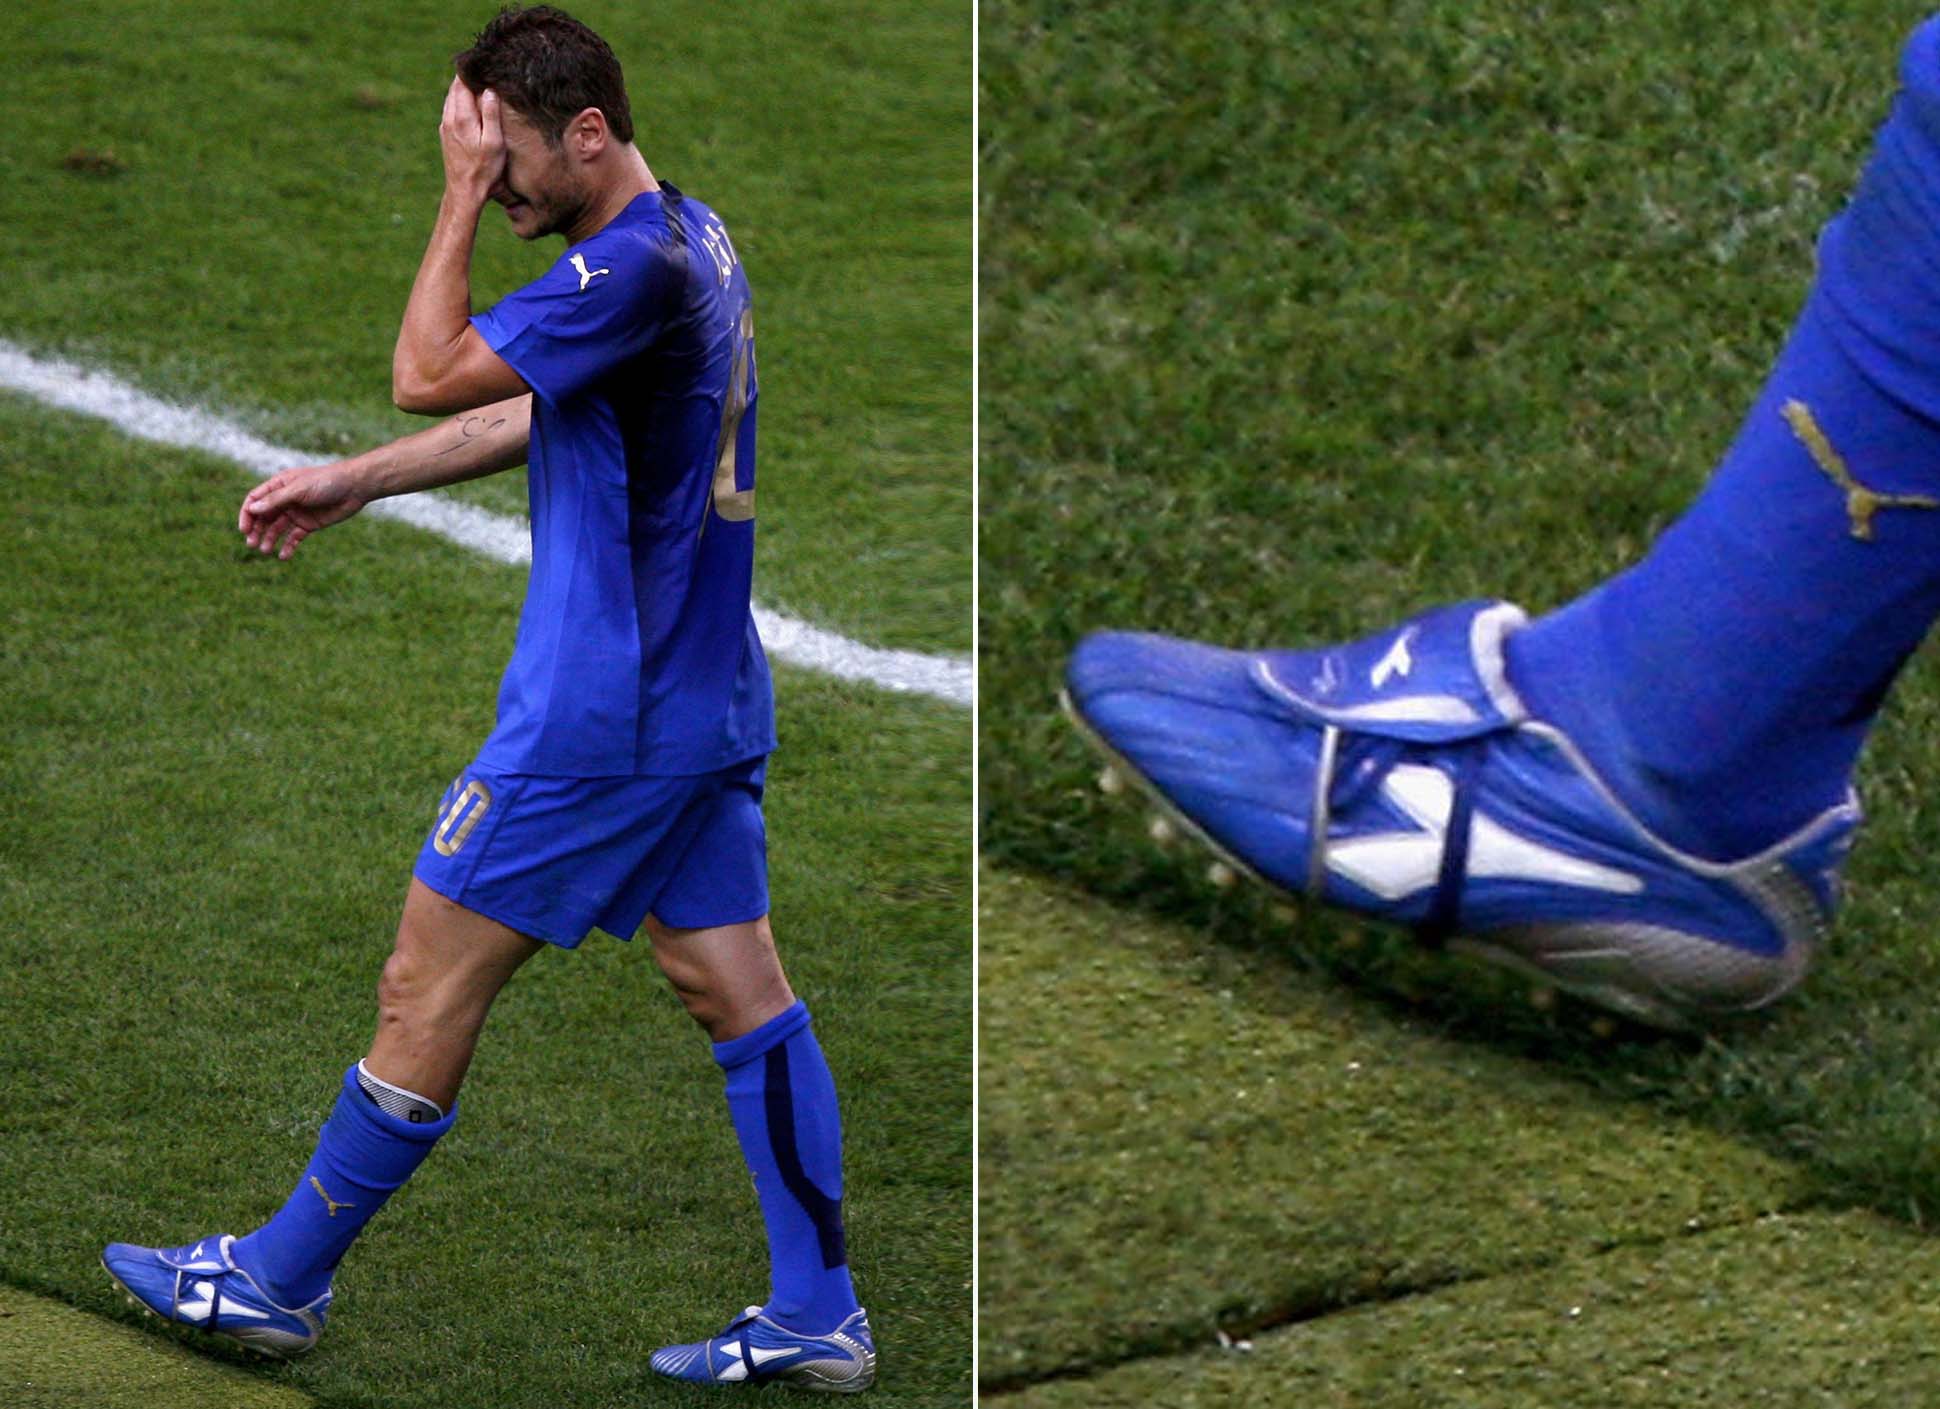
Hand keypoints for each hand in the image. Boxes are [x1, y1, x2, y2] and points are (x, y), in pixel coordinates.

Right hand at [239, 463, 368, 559]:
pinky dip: (288, 547)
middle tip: (252, 544)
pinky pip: (294, 537)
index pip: (255, 500)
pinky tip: (283, 556)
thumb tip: (252, 510)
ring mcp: (297, 513)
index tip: (244, 530)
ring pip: (277, 529)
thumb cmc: (326, 482)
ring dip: (269, 540)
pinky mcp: (309, 524)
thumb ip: (276, 500)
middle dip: (256, 530)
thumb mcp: (299, 490)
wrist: (355, 488)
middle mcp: (285, 500)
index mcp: (279, 486)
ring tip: (265, 551)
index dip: (247, 514)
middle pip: (263, 517)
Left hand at [439, 76, 504, 206]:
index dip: (471, 70)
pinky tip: (469, 102)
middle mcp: (449, 118)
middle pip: (455, 87)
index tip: (482, 61)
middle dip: (466, 76)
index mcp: (461, 117)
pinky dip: (459, 100)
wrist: (464, 191)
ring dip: (462, 88)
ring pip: (451, 98)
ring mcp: (445, 126)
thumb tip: (489, 90)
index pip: (462, 83)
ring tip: (477, 80)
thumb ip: (490, 114)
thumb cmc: (484, 169)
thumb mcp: (494, 142)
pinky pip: (451, 109)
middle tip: (481, 67)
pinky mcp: (445, 134)